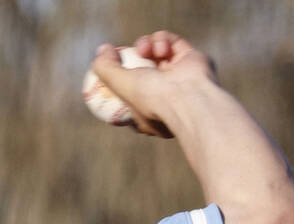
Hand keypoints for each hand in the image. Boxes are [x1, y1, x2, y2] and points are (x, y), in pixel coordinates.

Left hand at [90, 31, 217, 137]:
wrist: (188, 98)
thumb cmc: (152, 100)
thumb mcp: (119, 85)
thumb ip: (105, 68)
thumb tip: (102, 50)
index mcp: (149, 113)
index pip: (130, 95)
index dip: (118, 79)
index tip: (110, 67)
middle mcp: (166, 97)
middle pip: (143, 70)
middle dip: (133, 58)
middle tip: (126, 53)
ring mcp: (179, 77)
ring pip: (155, 53)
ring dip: (146, 45)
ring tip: (144, 50)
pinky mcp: (191, 60)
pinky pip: (172, 43)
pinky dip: (162, 41)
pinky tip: (160, 49)